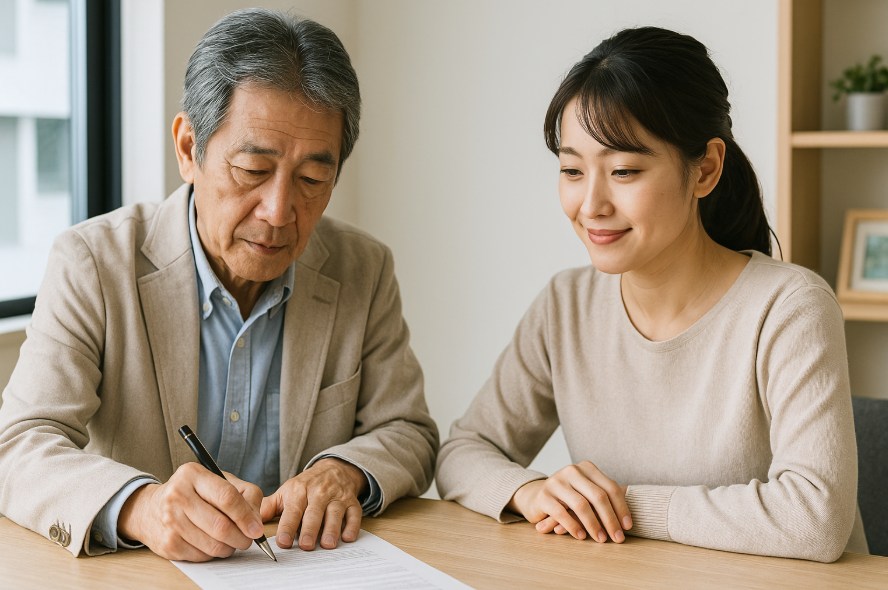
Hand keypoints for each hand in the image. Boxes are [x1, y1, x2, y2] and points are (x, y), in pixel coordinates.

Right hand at [118, 462, 263, 560]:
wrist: (151, 508)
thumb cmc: (194, 493)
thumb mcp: (219, 481)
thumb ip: (245, 494)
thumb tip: (256, 521)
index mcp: (193, 474)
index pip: (227, 497)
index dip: (246, 516)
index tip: (257, 529)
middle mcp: (177, 496)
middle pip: (220, 526)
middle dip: (241, 537)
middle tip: (248, 539)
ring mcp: (170, 521)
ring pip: (213, 545)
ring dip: (229, 547)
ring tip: (232, 541)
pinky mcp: (167, 544)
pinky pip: (201, 556)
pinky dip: (213, 554)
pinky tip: (212, 543)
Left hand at [261, 457, 365, 550]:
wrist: (333, 469)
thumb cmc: (306, 486)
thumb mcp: (286, 491)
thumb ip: (269, 507)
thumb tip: (249, 521)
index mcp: (299, 491)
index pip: (293, 510)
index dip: (288, 526)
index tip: (284, 541)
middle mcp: (319, 493)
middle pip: (315, 512)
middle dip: (310, 529)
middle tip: (306, 546)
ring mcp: (337, 497)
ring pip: (335, 513)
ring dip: (332, 529)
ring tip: (327, 544)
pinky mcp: (352, 502)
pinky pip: (354, 514)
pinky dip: (352, 525)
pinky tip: (347, 537)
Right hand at [507, 461, 631, 543]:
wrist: (537, 496)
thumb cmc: (569, 498)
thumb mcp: (587, 492)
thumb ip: (605, 497)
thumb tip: (628, 513)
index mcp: (587, 468)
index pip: (610, 488)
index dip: (621, 508)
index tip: (627, 527)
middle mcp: (572, 471)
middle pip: (598, 496)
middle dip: (610, 520)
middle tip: (617, 538)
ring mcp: (556, 482)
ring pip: (581, 505)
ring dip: (593, 525)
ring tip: (601, 539)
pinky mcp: (543, 496)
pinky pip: (561, 513)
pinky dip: (573, 526)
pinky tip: (581, 536)